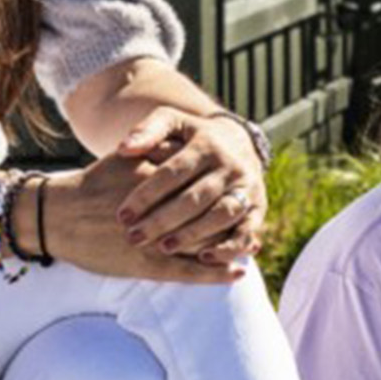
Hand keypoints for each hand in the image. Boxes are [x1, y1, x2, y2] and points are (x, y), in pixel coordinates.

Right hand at [35, 163, 234, 284]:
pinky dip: (215, 273)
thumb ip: (155, 150)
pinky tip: (236, 273)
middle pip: (209, 213)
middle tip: (253, 217)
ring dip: (231, 245)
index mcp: (156, 179)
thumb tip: (182, 145)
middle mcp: (159, 209)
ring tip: (252, 246)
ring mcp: (153, 239)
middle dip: (233, 216)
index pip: (201, 184)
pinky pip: (189, 272)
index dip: (225, 187)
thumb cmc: (91, 185)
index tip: (241, 188)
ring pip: (204, 243)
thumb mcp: (125, 158)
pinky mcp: (145, 265)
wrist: (56, 215)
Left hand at [111, 111, 265, 270]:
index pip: (174, 172)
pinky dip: (228, 247)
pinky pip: (246, 231)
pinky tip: (204, 258)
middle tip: (134, 237)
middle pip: (196, 197)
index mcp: (206, 144)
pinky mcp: (257, 209)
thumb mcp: (171, 122)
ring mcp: (246, 188)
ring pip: (221, 214)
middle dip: (163, 220)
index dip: (147, 194)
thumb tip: (124, 148)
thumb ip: (147, 131)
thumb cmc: (191, 136)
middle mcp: (230, 166)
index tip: (123, 215)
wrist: (238, 141)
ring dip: (193, 234)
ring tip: (163, 248)